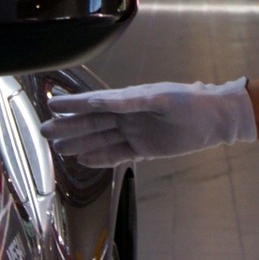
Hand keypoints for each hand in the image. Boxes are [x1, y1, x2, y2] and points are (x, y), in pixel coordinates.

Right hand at [43, 78, 255, 166]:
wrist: (215, 119)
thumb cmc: (190, 103)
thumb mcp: (159, 99)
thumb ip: (128, 101)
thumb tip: (99, 102)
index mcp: (129, 100)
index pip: (94, 103)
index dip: (72, 105)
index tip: (51, 104)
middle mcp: (128, 116)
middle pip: (92, 124)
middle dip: (68, 128)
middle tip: (44, 132)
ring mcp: (135, 133)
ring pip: (101, 139)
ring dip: (80, 143)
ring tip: (59, 149)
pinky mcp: (145, 148)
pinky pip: (117, 154)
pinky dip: (101, 158)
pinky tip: (85, 160)